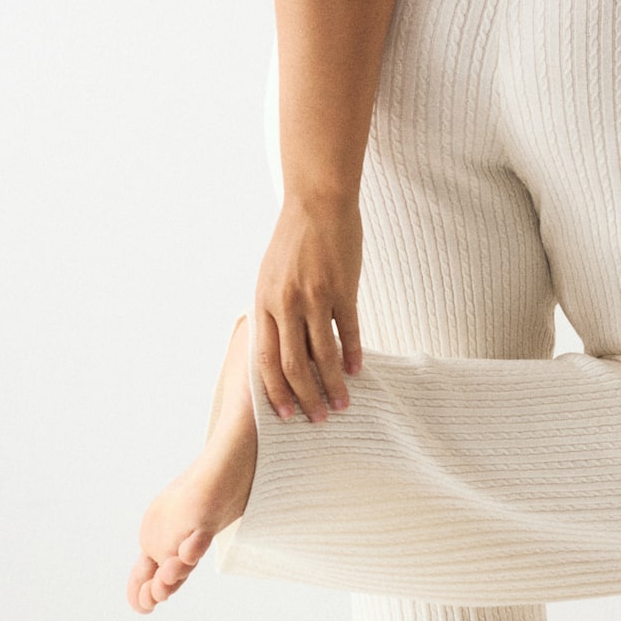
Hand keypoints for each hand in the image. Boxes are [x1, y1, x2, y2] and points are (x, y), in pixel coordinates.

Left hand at [253, 193, 363, 422]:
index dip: (274, 391)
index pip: (265, 359)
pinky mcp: (342, 287)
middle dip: (305, 396)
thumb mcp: (270, 276)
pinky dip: (353, 353)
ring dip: (333, 383)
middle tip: (318, 419)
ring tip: (342, 403)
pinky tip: (357, 370)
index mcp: (264, 302)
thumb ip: (274, 311)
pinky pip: (349, 328)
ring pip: (322, 352)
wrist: (317, 202)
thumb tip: (280, 346)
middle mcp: (286, 302)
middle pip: (293, 363)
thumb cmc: (294, 240)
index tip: (284, 415)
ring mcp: (315, 295)